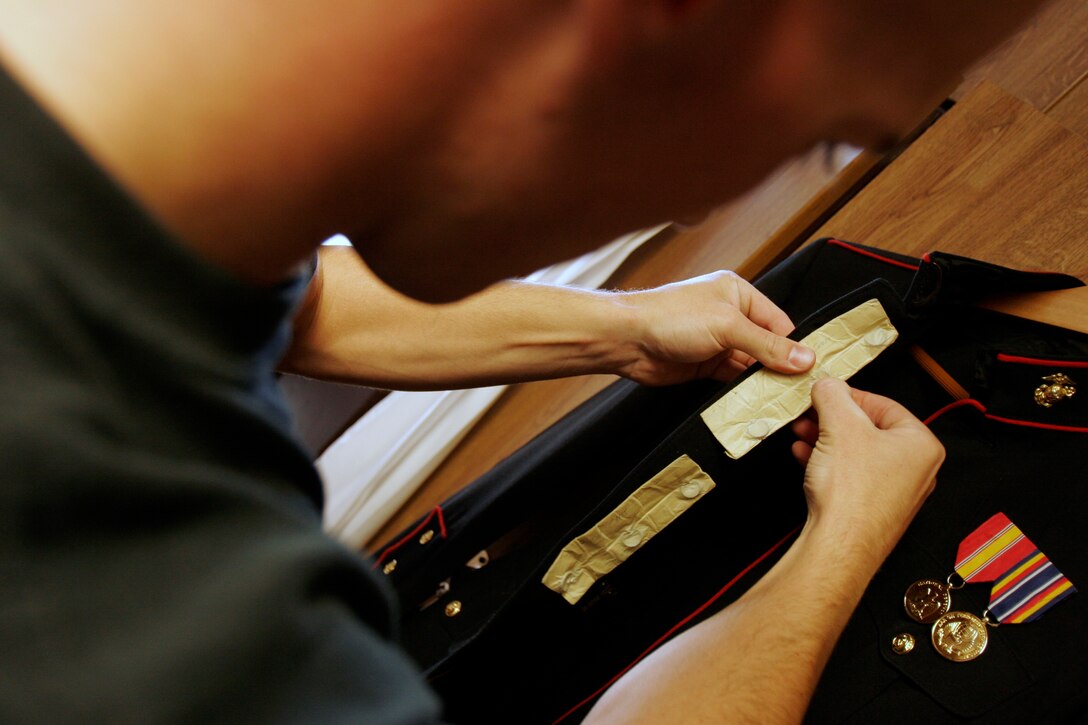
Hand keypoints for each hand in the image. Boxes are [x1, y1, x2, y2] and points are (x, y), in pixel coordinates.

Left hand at [616, 270, 814, 385]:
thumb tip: (803, 358)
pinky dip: (744, 392)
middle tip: (800, 391)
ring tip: (784, 402)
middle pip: (768, 346)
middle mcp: (730, 317)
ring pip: (751, 366)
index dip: (795, 347)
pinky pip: (733, 380)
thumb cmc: (671, 317)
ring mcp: (717, 343)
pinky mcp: (705, 366)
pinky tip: (758, 403)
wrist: (627, 340)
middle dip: (781, 367)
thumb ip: (766, 344)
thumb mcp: (726, 326)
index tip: (812, 371)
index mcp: (738, 294)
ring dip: (763, 383)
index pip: (779, 323)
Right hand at [790, 378, 943, 562]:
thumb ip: (833, 396)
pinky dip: (828, 462)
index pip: (884, 405)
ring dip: (826, 439)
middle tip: (811, 413)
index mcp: (922, 444)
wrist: (840, 544)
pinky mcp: (873, 509)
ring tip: (802, 433)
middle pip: (869, 429)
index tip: (828, 393)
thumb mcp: (839, 425)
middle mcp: (916, 470)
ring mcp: (895, 492)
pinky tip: (805, 456)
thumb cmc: (853, 494)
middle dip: (833, 420)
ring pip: (857, 453)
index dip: (850, 395)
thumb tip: (829, 385)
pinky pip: (851, 475)